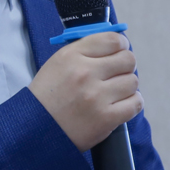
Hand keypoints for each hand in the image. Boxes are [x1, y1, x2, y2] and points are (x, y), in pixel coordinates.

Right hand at [30, 32, 141, 150]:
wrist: (34, 129)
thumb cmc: (48, 96)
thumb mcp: (58, 63)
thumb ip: (86, 51)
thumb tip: (116, 44)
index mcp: (72, 56)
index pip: (113, 40)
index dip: (122, 45)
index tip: (119, 52)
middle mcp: (85, 73)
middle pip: (128, 60)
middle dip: (125, 66)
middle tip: (116, 75)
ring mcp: (97, 96)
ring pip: (133, 82)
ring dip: (126, 87)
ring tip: (114, 93)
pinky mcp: (106, 118)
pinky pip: (135, 103)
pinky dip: (132, 103)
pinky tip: (120, 105)